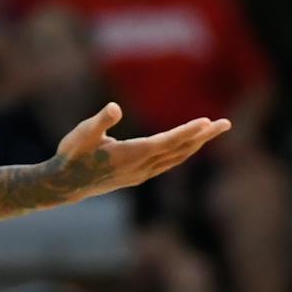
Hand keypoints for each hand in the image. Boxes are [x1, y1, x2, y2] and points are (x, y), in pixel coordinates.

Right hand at [55, 102, 229, 199]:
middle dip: (203, 136)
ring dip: (196, 144)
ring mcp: (141, 173)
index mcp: (129, 154)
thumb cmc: (72, 155)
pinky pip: (168, 163)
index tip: (207, 122)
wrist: (66, 184)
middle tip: (226, 123)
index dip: (187, 131)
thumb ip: (100, 121)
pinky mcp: (139, 176)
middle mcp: (140, 166)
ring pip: (176, 158)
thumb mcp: (81, 134)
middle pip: (179, 150)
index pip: (166, 142)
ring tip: (212, 131)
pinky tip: (188, 146)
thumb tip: (115, 108)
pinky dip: (183, 152)